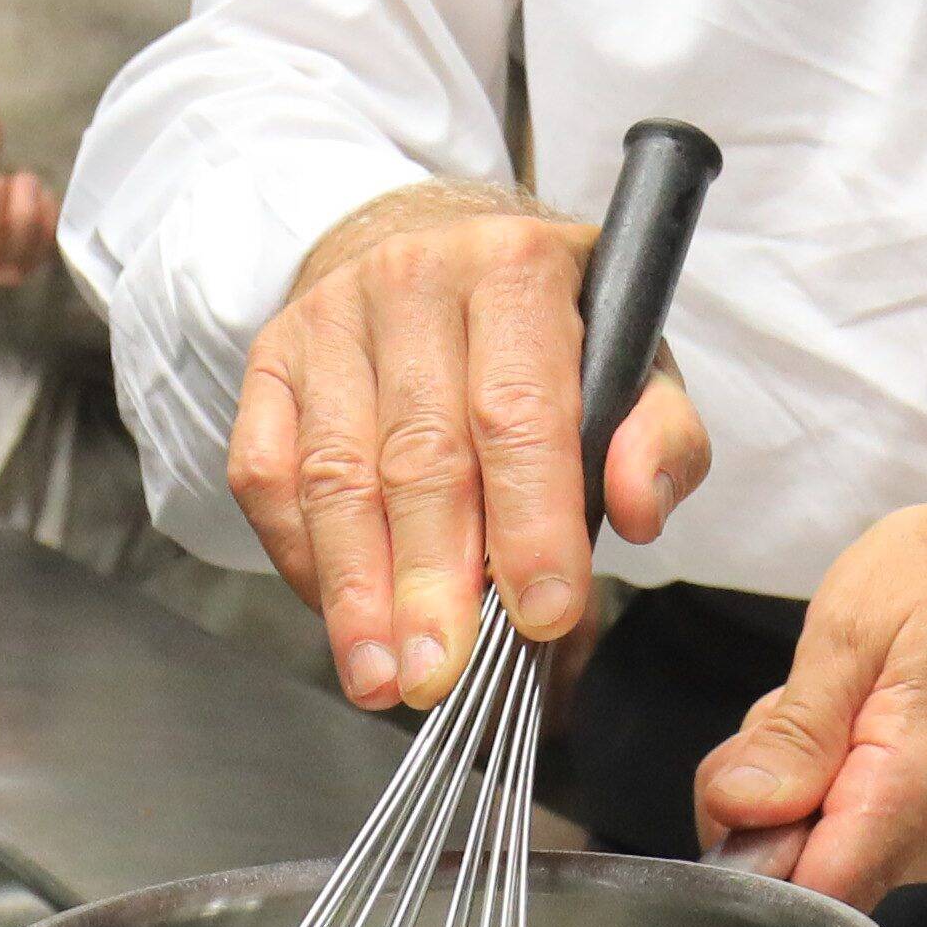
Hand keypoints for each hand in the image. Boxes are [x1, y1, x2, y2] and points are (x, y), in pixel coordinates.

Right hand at [223, 183, 707, 706]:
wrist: (439, 250)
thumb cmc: (547, 335)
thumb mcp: (634, 362)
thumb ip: (658, 438)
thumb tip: (638, 509)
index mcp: (515, 268)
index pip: (519, 412)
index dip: (531, 524)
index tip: (544, 617)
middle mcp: (412, 279)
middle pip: (419, 454)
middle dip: (432, 580)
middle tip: (444, 675)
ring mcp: (329, 318)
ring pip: (335, 474)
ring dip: (357, 590)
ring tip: (382, 676)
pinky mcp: (271, 359)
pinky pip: (268, 475)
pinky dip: (302, 558)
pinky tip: (339, 617)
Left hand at [693, 460, 926, 907]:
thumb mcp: (855, 627)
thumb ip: (795, 732)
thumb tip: (737, 812)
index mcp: (914, 797)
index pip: (807, 894)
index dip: (748, 851)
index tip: (747, 777)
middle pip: (797, 870)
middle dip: (763, 797)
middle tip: (796, 704)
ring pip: (812, 843)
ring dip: (792, 776)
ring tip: (835, 694)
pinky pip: (843, 823)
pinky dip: (822, 774)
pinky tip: (850, 712)